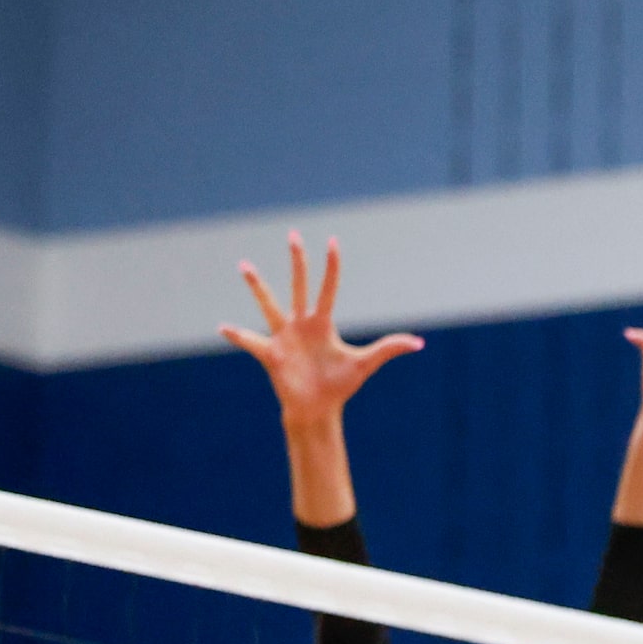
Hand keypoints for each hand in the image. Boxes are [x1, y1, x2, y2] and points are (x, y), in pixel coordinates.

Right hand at [219, 232, 422, 430]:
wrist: (318, 409)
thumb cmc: (339, 385)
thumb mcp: (365, 364)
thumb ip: (389, 349)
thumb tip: (420, 343)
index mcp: (322, 323)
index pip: (328, 288)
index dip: (331, 266)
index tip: (333, 241)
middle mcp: (301, 324)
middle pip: (299, 284)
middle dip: (298, 260)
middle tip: (293, 234)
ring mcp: (284, 337)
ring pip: (269, 304)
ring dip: (257, 286)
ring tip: (244, 265)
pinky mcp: (271, 354)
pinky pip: (250, 342)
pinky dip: (237, 335)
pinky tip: (222, 327)